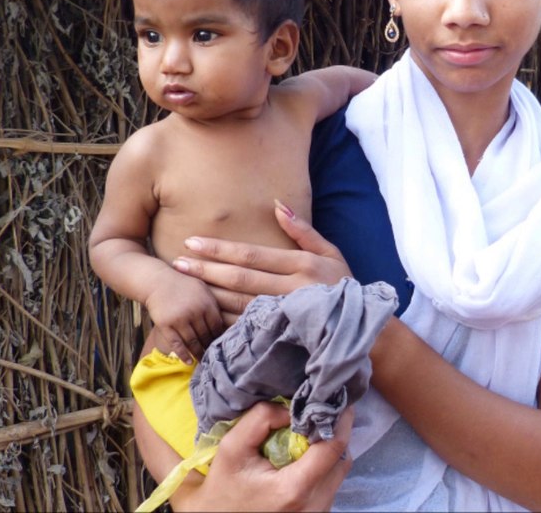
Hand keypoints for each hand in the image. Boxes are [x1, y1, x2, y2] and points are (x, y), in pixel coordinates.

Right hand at [144, 276, 224, 362]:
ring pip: (192, 342)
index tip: (221, 346)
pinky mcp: (166, 325)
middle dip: (210, 347)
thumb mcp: (202, 288)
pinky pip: (176, 344)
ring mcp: (179, 319)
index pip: (217, 326)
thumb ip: (213, 303)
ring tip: (203, 362)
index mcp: (206, 302)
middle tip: (213, 358)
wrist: (157, 281)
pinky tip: (189, 362)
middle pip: (206, 335)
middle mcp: (194, 312)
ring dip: (199, 353)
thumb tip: (225, 321)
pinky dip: (183, 355)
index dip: (219, 337)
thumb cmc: (182, 284)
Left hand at [172, 202, 351, 319]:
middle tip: (177, 263)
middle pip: (240, 279)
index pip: (252, 255)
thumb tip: (276, 204)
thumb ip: (303, 230)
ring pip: (240, 305)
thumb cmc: (344, 286)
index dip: (220, 249)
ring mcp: (287, 315)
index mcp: (302, 265)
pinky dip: (225, 323)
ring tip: (183, 286)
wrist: (364, 331)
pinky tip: (203, 315)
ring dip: (209, 295)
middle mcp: (293, 289)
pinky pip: (248, 329)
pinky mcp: (283, 336)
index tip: (193, 242)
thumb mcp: (331, 252)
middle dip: (206, 270)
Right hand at [172, 402, 353, 511]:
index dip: (340, 419)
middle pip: (342, 458)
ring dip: (329, 449)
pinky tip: (305, 456)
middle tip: (320, 411)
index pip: (332, 448)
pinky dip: (324, 465)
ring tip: (310, 432)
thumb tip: (290, 408)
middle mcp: (314, 504)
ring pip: (339, 471)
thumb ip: (260, 420)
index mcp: (294, 488)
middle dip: (334, 431)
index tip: (337, 397)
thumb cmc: (224, 489)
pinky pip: (331, 483)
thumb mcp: (232, 448)